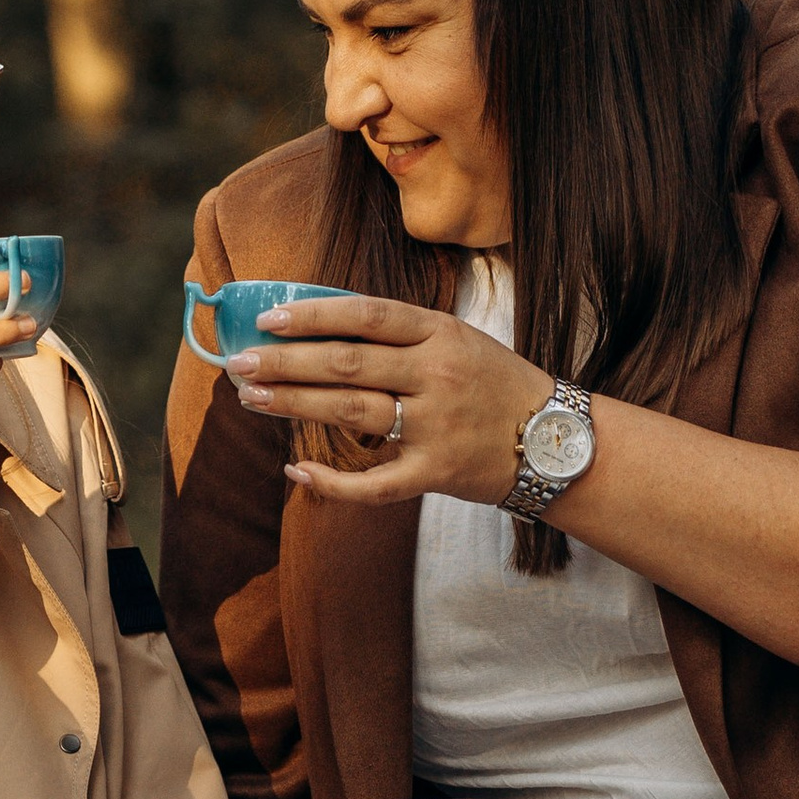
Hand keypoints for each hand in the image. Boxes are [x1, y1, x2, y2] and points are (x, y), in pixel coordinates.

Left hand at [225, 294, 547, 509]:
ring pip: (351, 411)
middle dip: (286, 361)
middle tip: (240, 362)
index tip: (269, 318)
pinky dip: (332, 482)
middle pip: (347, 362)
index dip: (313, 314)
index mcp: (441, 334)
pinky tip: (296, 472)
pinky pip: (374, 483)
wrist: (558, 442)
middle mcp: (437, 374)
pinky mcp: (436, 473)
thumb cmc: (499, 386)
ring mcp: (436, 426)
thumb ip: (403, 335)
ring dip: (295, 404)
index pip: (366, 314)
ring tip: (251, 398)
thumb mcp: (461, 341)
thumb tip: (325, 326)